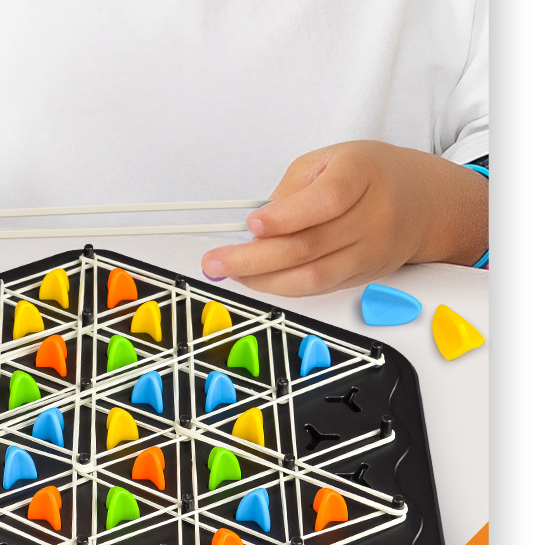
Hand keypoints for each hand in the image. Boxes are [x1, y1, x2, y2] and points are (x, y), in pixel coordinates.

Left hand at [201, 140, 488, 295]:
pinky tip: (257, 279)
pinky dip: (283, 287)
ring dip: (264, 280)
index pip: (327, 201)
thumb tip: (259, 226)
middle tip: (217, 261)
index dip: (287, 217)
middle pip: (311, 246)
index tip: (252, 225)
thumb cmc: (370, 173)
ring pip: (313, 277)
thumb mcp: (329, 160)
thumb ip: (293, 189)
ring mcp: (371, 252)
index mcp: (363, 174)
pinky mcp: (364, 276)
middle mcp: (372, 218)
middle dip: (255, 259)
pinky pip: (318, 288)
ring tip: (230, 272)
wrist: (424, 201)